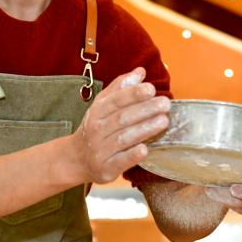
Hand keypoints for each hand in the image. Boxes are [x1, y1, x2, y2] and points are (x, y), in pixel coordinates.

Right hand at [71, 67, 169, 183]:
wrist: (76, 158)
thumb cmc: (96, 128)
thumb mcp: (102, 105)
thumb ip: (121, 88)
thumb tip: (140, 72)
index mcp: (97, 112)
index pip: (115, 101)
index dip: (133, 94)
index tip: (151, 89)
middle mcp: (96, 130)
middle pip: (121, 118)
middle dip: (144, 110)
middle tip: (165, 104)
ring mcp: (100, 150)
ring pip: (123, 138)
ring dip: (144, 129)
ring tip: (163, 121)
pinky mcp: (105, 169)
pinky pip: (119, 162)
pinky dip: (132, 156)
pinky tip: (145, 149)